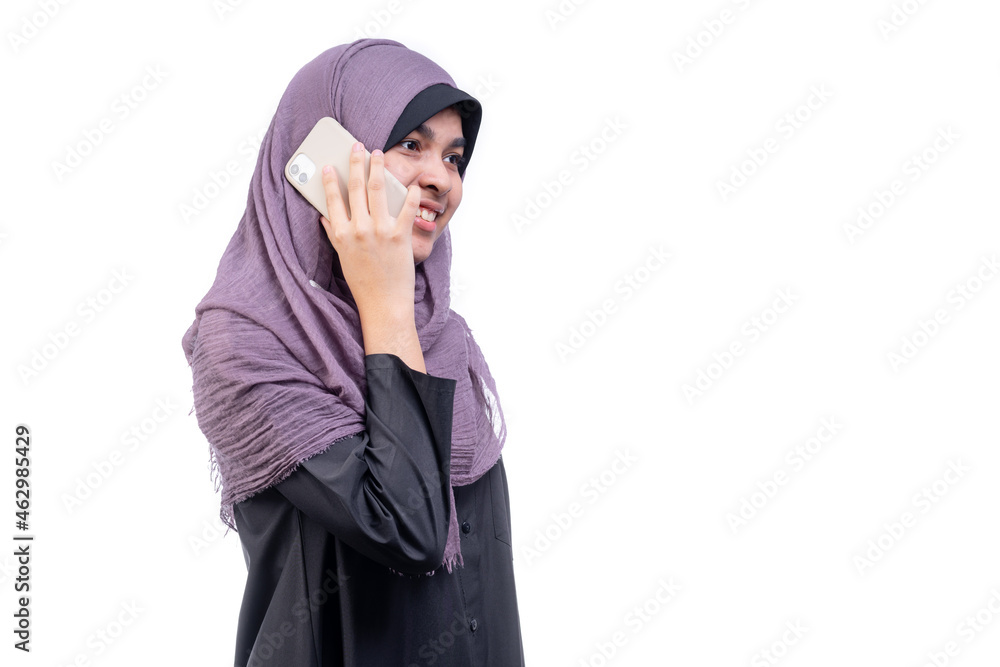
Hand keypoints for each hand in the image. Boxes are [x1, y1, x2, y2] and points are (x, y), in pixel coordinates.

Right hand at [319, 141, 421, 319]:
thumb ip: (334, 235)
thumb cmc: (363, 283)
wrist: (384, 304)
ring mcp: (380, 231)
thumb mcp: (343, 258)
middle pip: (356, 188)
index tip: (330, 165)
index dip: (331, 180)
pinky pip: (407, 209)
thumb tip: (324, 217)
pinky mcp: (400, 236)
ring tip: (378, 154)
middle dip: (356, 163)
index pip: (333, 200)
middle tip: (357, 147)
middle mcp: (359, 229)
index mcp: (342, 234)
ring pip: (377, 191)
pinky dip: (411, 195)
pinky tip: (413, 184)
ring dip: (378, 168)